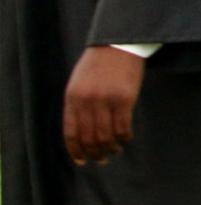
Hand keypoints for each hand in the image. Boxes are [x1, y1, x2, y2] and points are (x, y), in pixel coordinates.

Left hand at [63, 46, 145, 164]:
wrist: (118, 43)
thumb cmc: (98, 63)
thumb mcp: (79, 83)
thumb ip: (78, 105)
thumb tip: (83, 133)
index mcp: (72, 98)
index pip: (71, 133)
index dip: (76, 151)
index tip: (82, 161)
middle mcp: (87, 101)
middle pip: (89, 138)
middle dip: (95, 153)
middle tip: (101, 159)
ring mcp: (106, 100)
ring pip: (106, 136)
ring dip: (110, 148)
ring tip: (114, 151)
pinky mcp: (125, 98)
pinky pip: (123, 126)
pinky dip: (124, 137)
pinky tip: (126, 139)